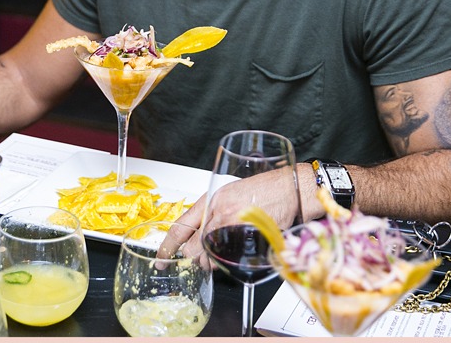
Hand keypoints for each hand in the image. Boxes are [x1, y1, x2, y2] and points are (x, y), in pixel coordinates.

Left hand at [166, 170, 304, 259]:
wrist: (289, 188)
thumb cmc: (264, 189)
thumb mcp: (230, 193)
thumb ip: (214, 211)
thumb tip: (201, 232)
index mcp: (211, 200)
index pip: (180, 226)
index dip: (167, 246)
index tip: (161, 257)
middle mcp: (217, 212)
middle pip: (191, 247)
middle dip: (194, 257)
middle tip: (201, 257)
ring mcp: (230, 226)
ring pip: (208, 256)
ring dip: (210, 261)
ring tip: (221, 253)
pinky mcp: (245, 237)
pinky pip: (226, 259)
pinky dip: (226, 262)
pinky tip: (232, 255)